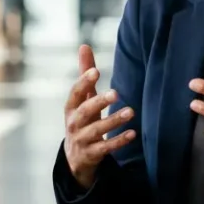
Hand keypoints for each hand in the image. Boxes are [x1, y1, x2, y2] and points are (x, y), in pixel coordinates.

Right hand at [63, 45, 135, 188]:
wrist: (75, 157)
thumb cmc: (82, 120)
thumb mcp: (82, 99)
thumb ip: (85, 74)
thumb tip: (84, 46)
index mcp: (71, 107)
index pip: (75, 93)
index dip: (83, 82)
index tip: (95, 71)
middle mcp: (74, 123)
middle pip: (84, 112)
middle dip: (99, 102)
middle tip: (115, 93)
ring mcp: (82, 140)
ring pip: (97, 130)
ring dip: (113, 121)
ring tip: (131, 112)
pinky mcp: (92, 155)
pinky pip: (106, 148)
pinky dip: (119, 141)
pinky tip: (133, 133)